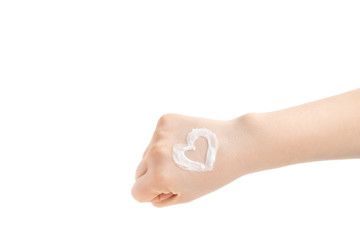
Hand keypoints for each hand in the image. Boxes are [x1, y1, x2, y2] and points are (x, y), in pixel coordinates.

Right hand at [131, 113, 255, 206]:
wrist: (234, 144)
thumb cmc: (213, 174)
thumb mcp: (187, 196)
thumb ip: (161, 199)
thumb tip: (149, 194)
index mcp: (159, 176)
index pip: (136, 192)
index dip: (151, 194)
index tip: (167, 189)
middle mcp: (155, 153)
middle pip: (138, 172)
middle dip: (153, 176)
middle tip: (178, 172)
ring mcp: (159, 134)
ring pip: (146, 154)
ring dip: (159, 158)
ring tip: (185, 156)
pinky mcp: (165, 120)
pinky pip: (156, 137)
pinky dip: (166, 141)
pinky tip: (185, 142)